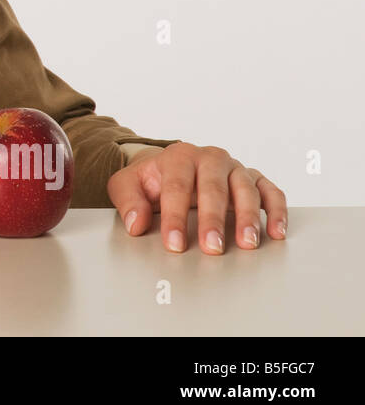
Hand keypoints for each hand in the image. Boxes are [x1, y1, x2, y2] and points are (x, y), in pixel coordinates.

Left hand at [106, 142, 287, 253]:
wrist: (169, 166)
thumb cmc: (151, 179)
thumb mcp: (127, 184)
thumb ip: (128, 201)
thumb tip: (136, 224)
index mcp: (178, 156)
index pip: (177, 186)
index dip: (175, 216)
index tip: (174, 243)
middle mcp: (210, 158)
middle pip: (213, 188)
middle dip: (213, 219)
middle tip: (212, 247)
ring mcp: (234, 168)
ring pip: (245, 189)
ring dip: (248, 217)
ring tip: (247, 243)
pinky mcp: (253, 179)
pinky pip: (270, 191)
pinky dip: (277, 210)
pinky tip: (276, 232)